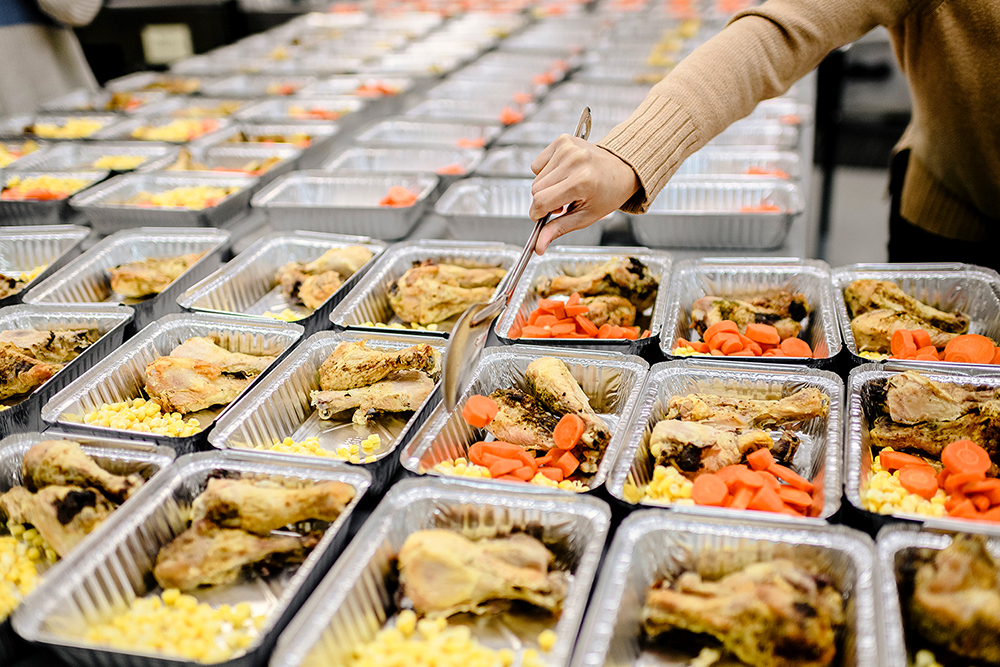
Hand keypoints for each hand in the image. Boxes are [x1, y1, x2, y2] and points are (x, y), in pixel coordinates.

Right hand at [529, 134, 639, 252]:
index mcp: (582, 181)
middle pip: (535, 190)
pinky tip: (562, 174)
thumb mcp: (586, 217)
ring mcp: (567, 148)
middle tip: (563, 202)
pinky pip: (537, 164)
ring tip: (566, 188)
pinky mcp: (562, 140)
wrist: (621, 169)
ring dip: (546, 187)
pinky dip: (546, 173)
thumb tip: (538, 246)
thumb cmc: (608, 193)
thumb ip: (558, 229)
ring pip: (535, 178)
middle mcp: (574, 160)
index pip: (541, 201)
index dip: (537, 214)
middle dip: (544, 201)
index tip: (542, 217)